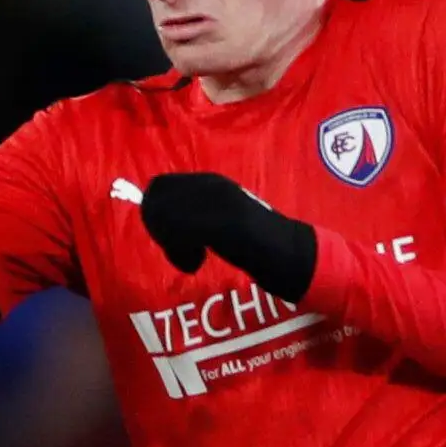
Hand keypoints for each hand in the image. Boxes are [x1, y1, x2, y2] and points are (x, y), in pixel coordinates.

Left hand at [136, 171, 317, 297]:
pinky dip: (180, 254)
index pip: (159, 185)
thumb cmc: (258, 242)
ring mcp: (213, 202)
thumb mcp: (222, 220)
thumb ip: (196, 215)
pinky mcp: (217, 222)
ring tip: (192, 260)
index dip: (157, 212)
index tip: (173, 237)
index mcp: (210, 182)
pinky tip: (197, 264)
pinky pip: (178, 233)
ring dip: (170, 243)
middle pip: (155, 198)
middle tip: (181, 250)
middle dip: (159, 227)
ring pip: (163, 216)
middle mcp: (209, 185)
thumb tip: (158, 221)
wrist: (290, 253)